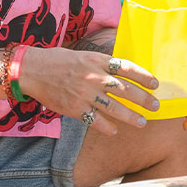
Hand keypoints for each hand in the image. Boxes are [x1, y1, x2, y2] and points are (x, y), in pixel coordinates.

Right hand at [18, 47, 159, 135]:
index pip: (126, 68)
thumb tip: (118, 73)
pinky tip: (114, 131)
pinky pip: (95, 120)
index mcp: (95, 60)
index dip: (143, 76)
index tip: (155, 83)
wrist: (31, 70)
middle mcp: (93, 76)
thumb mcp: (81, 55)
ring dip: (131, 117)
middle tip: (155, 106)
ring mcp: (84, 94)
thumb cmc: (55, 60)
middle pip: (125, 90)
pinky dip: (106, 127)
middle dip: (143, 99)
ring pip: (115, 108)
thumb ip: (99, 64)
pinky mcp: (75, 108)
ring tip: (142, 122)